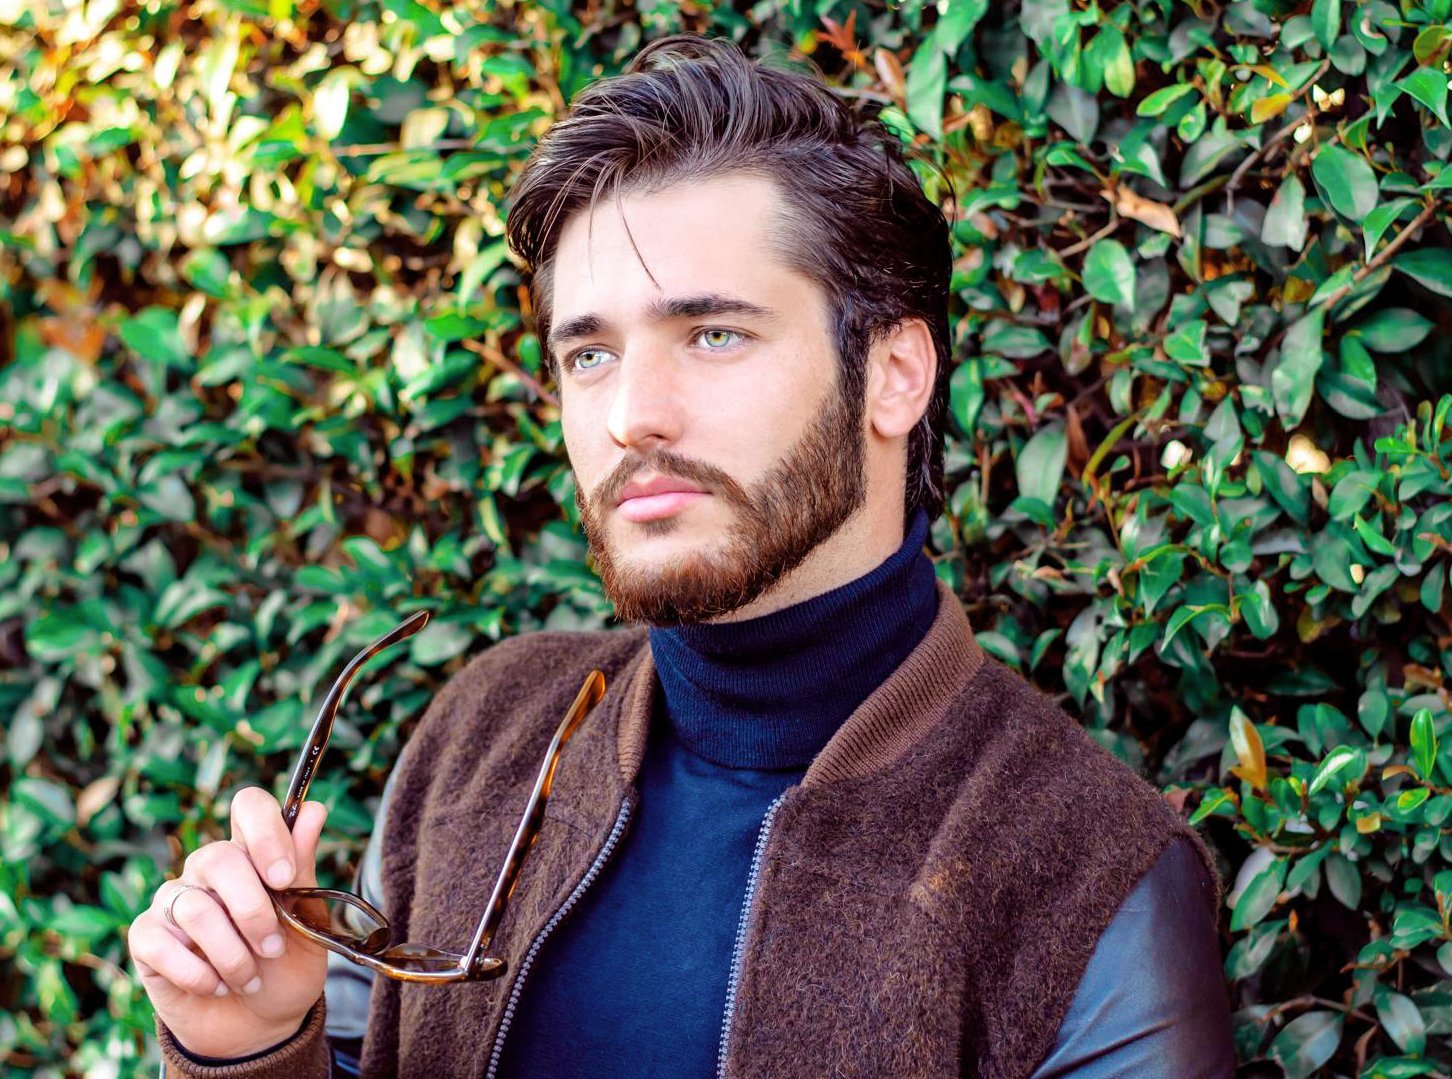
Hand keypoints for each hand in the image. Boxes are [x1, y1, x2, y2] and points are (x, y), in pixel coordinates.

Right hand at [128, 788, 329, 1058]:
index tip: (283, 878)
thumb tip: (313, 811)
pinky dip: (197, 974)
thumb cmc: (287, 966)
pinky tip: (216, 986)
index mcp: (253, 854)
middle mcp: (209, 869)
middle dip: (253, 910)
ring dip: (231, 954)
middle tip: (274, 948)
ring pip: (195, 907)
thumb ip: (303, 869)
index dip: (265, 832)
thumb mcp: (308, 923)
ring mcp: (174, 900)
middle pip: (219, 857)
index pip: (249, 806)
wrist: (259, 1024)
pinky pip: (162, 943)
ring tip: (249, 978)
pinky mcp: (147, 938)